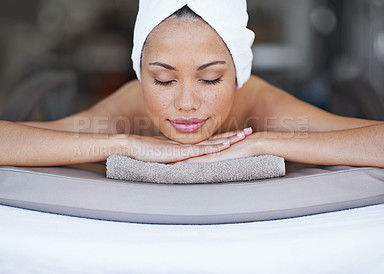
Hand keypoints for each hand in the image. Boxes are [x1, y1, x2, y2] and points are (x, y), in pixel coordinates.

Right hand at [121, 128, 252, 162]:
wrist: (134, 146)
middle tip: (249, 131)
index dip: (226, 137)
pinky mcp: (181, 151)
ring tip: (244, 135)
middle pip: (216, 139)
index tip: (239, 134)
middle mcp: (190, 144)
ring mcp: (186, 146)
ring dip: (229, 139)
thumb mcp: (168, 154)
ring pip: (212, 142)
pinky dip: (214, 148)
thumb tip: (186, 161)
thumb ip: (179, 156)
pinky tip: (225, 146)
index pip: (211, 140)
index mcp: (189, 144)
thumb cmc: (147, 151)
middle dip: (234, 135)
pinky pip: (201, 150)